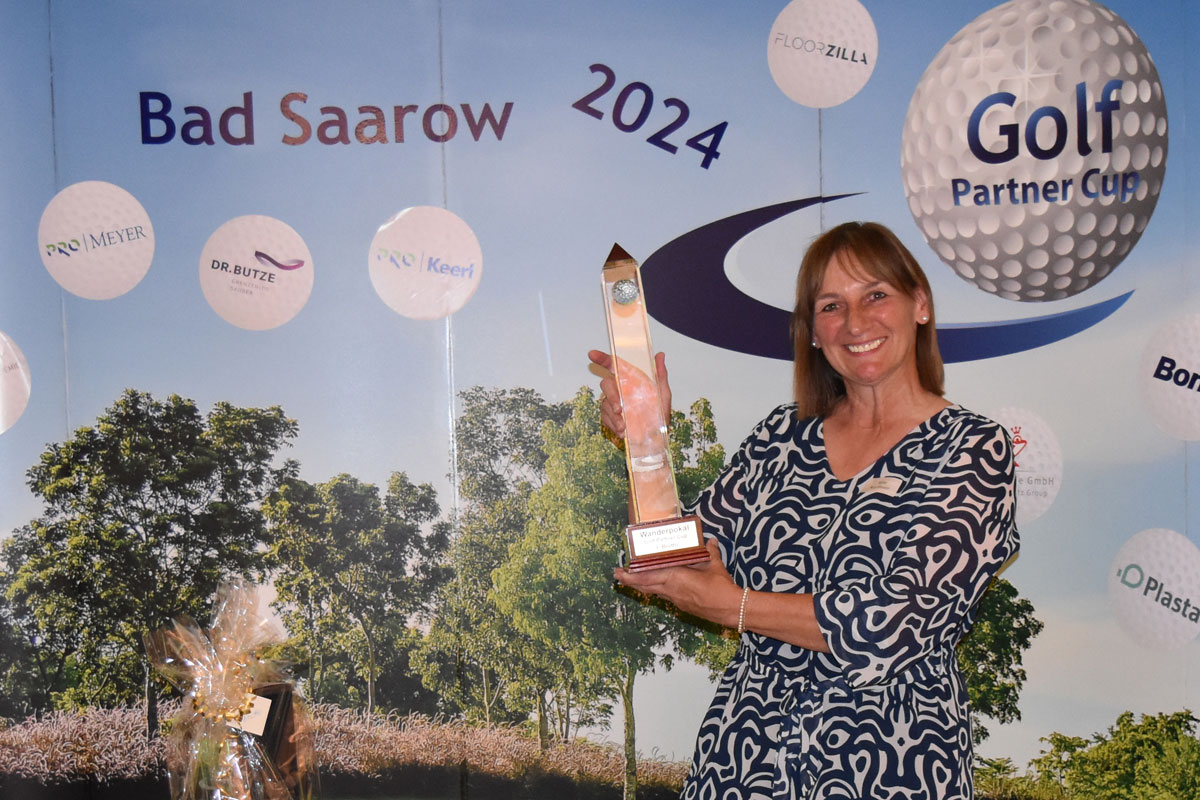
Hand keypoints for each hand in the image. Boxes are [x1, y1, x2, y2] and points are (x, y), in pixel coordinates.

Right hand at [587, 350, 671, 438]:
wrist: (656, 435)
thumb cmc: (659, 411)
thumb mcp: (663, 393)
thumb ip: (660, 374)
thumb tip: (660, 355)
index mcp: (629, 380)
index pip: (613, 365)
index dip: (602, 359)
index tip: (592, 354)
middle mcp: (618, 389)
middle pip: (606, 385)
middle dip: (611, 397)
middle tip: (619, 409)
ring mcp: (612, 404)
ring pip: (605, 404)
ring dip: (613, 416)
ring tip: (624, 426)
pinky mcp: (609, 418)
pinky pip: (605, 418)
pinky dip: (613, 425)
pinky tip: (622, 431)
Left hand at [612, 539, 739, 627]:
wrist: (730, 609)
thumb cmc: (720, 586)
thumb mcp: (714, 565)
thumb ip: (709, 552)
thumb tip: (710, 541)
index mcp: (675, 576)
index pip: (647, 575)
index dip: (632, 574)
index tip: (621, 570)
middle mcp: (671, 589)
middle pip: (644, 585)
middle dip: (629, 581)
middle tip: (617, 575)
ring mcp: (675, 599)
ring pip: (652, 591)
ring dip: (640, 585)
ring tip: (631, 579)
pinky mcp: (681, 605)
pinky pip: (663, 595)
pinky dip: (655, 589)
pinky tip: (656, 586)